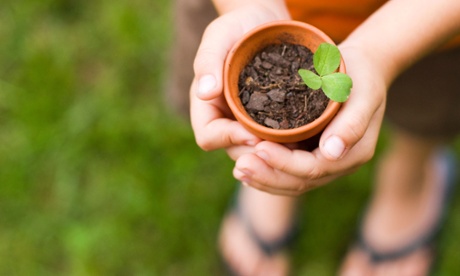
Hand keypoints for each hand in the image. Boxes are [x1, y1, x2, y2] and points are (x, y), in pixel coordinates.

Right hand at [190, 3, 289, 150]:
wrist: (264, 23)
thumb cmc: (237, 26)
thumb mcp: (220, 36)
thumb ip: (208, 61)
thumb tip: (204, 92)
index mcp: (207, 105)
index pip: (208, 135)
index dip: (227, 139)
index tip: (252, 134)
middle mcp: (226, 119)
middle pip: (234, 150)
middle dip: (256, 153)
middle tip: (282, 149)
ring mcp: (248, 123)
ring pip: (257, 152)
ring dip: (274, 155)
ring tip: (297, 148)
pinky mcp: (270, 121)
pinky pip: (276, 141)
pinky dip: (287, 145)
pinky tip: (305, 140)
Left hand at [232, 45, 387, 195]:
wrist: (362, 69)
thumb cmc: (361, 74)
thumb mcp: (362, 91)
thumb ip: (351, 123)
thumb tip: (332, 152)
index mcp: (354, 153)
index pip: (314, 168)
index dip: (285, 162)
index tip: (260, 148)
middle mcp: (338, 163)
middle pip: (300, 181)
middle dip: (268, 176)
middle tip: (240, 166)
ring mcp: (324, 162)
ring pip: (291, 182)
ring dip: (263, 179)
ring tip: (238, 170)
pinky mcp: (310, 154)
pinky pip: (287, 172)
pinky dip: (266, 172)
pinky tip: (244, 167)